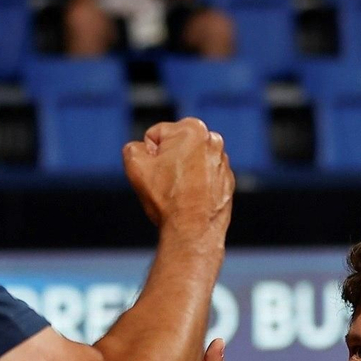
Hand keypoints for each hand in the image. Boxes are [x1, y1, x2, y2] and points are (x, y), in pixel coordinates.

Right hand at [122, 117, 233, 234]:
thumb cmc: (167, 199)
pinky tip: (191, 200)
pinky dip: (196, 185)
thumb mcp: (135, 166)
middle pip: (174, 147)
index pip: (155, 136)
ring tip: (178, 193)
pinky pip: (204, 178)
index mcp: (192, 128)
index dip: (149, 156)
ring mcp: (223, 162)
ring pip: (189, 162)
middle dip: (167, 161)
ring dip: (182, 173)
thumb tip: (142, 149)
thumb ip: (133, 147)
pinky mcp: (227, 181)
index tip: (156, 173)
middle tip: (166, 183)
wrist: (193, 232)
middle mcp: (212, 140)